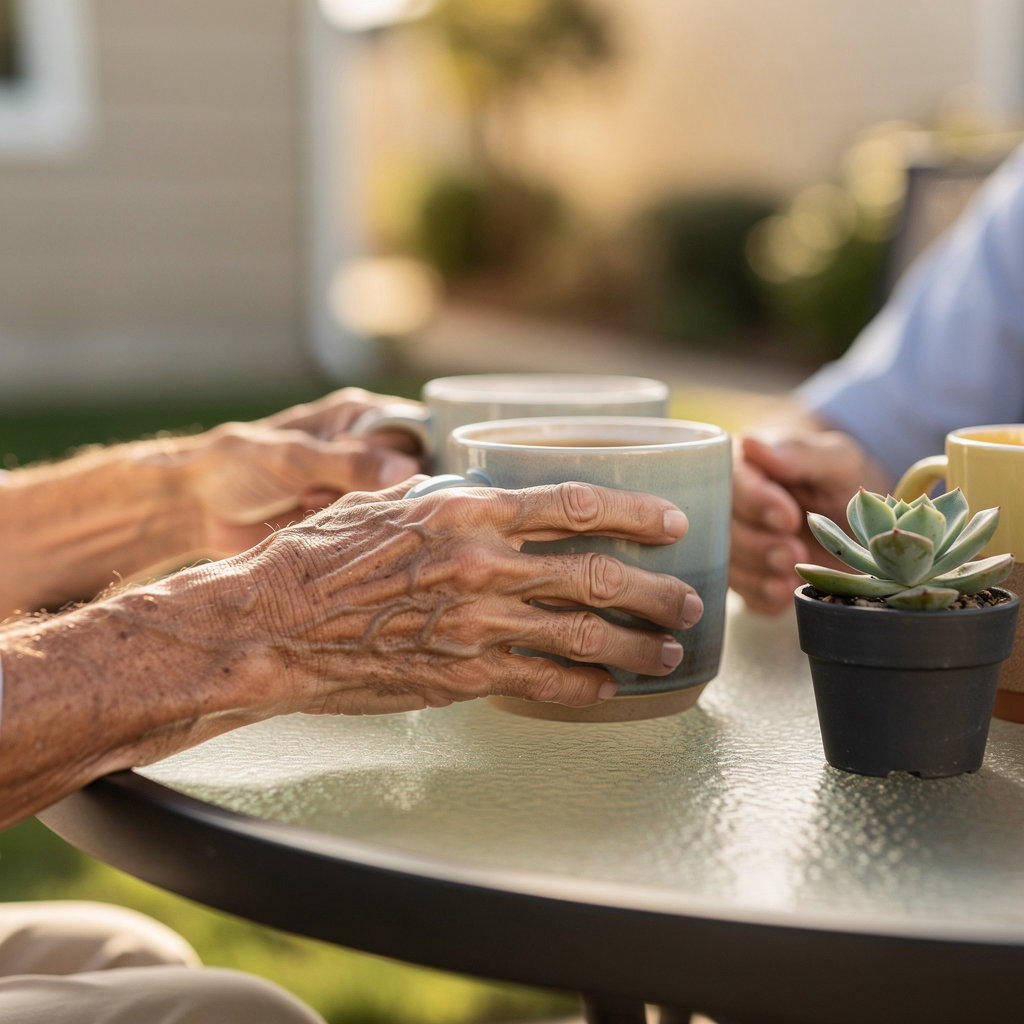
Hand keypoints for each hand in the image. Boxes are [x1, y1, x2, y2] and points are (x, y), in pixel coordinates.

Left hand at [190, 388, 424, 555]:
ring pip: (392, 506)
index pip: (418, 430)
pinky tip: (309, 519)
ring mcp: (356, 488)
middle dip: (385, 490)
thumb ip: (348, 463)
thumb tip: (407, 471)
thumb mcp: (293, 458)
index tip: (409, 476)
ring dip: (360, 512)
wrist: (195, 509)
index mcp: (358, 418)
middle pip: (414, 474)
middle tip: (338, 490)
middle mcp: (365, 450)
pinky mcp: (344, 520)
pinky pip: (368, 531)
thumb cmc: (236, 466)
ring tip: (310, 501)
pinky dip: (347, 531)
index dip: (424, 453)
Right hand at [234, 481, 703, 713]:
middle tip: (691, 597)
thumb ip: (448, 504)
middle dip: (656, 588)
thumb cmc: (317, 556)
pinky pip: (542, 682)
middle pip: (596, 574)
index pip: (574, 504)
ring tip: (669, 648)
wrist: (271, 625)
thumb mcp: (385, 505)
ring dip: (636, 642)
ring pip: (581, 633)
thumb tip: (492, 500)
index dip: (635, 510)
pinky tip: (608, 687)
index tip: (673, 520)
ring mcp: (475, 624)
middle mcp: (482, 564)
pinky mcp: (461, 674)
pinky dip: (584, 686)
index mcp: (467, 510)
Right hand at [731, 428, 890, 614]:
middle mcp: (730, 508)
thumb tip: (751, 443)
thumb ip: (798, 453)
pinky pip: (745, 593)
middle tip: (794, 552)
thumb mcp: (835, 458)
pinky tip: (784, 593)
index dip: (757, 502)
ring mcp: (736, 546)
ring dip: (758, 574)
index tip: (789, 518)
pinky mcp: (749, 578)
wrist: (857, 517)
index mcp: (744, 468)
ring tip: (792, 573)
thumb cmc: (840, 478)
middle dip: (758, 545)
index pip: (734, 484)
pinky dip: (763, 596)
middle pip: (724, 530)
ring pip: (728, 564)